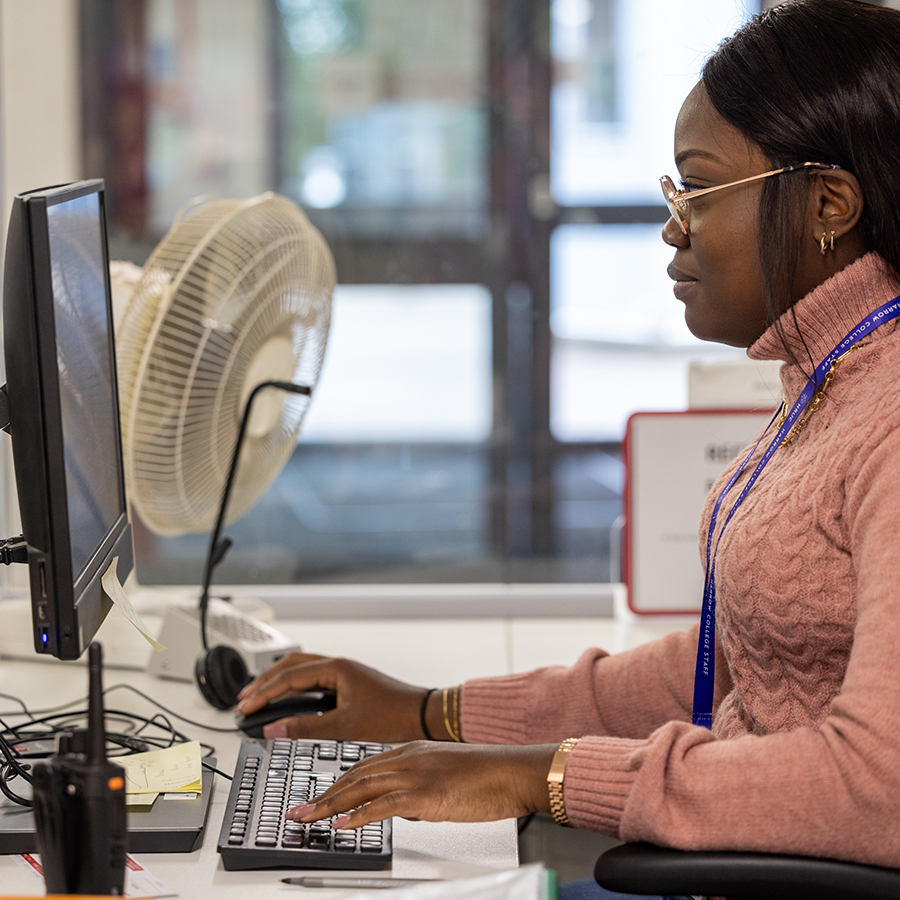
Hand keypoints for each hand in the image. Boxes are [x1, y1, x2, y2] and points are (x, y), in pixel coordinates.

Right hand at [236, 653, 427, 741]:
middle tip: (244, 699)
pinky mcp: (349, 685)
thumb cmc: (393, 717)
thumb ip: (306, 728)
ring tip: (259, 697)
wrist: (423, 717)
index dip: (263, 693)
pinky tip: (289, 702)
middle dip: (265, 681)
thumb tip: (273, 728)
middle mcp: (339, 666)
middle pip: (291, 665)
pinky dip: (295, 689)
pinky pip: (314, 680)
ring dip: (279, 682)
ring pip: (302, 670)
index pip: (289, 676)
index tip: (244, 707)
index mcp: (337, 668)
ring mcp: (344, 674)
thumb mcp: (344, 727)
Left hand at [287, 741, 555, 827]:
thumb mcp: (445, 776)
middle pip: (355, 774)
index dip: (337, 782)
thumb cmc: (489, 776)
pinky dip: (357, 815)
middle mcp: (409, 757)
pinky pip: (383, 805)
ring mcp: (416, 773)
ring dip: (329, 804)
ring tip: (306, 819)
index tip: (318, 796)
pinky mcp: (426, 793)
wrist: (515, 770)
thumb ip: (418, 789)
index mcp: (413, 751)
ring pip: (361, 787)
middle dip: (322, 794)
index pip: (364, 764)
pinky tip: (341, 825)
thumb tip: (399, 809)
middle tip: (299, 811)